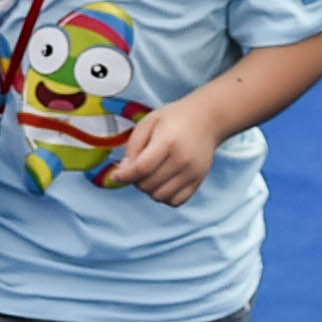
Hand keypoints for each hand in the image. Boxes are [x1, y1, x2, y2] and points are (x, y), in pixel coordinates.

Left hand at [102, 98, 219, 203]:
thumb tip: (123, 171)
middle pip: (149, 185)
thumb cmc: (173, 119)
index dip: (124, 175)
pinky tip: (162, 182)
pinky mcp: (198, 181)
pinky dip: (164, 196)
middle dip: (135, 180)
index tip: (115, 176)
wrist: (206, 120)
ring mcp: (192, 173)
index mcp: (168, 142)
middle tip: (136, 168)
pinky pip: (176, 201)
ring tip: (149, 175)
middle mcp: (183, 160)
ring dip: (149, 190)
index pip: (142, 168)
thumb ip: (133, 146)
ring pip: (160, 196)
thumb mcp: (149, 122)